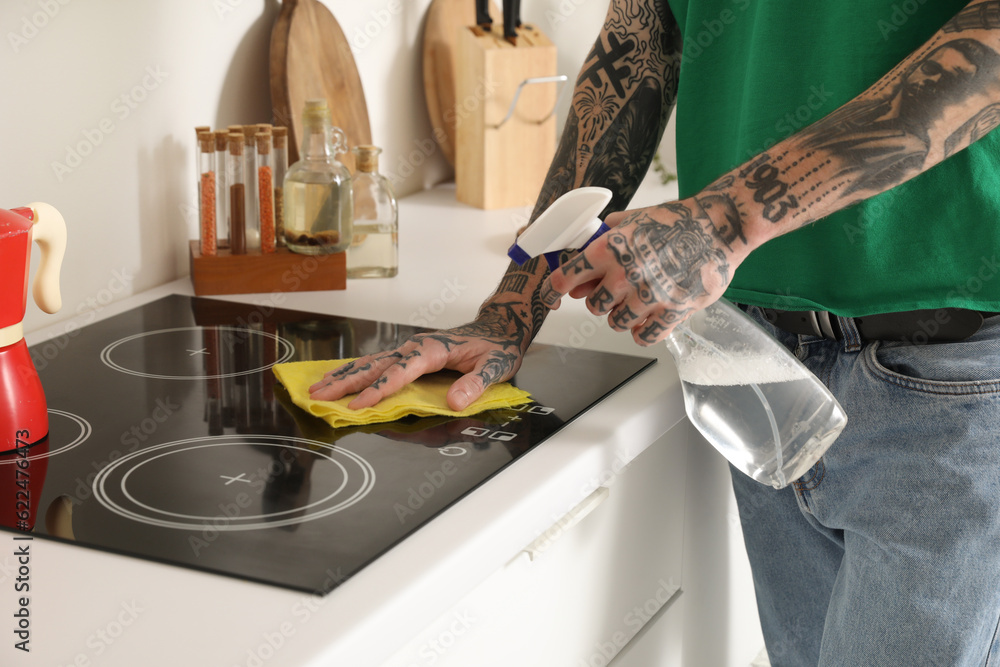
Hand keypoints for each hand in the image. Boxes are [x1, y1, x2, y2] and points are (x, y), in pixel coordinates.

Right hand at [308, 301, 531, 409]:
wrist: (499, 328)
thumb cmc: (497, 348)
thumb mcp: (495, 367)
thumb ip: (475, 384)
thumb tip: (455, 402)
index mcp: (433, 350)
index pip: (400, 373)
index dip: (379, 390)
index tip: (358, 405)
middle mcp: (416, 348)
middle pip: (375, 366)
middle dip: (346, 383)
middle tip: (318, 396)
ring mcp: (410, 350)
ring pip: (371, 363)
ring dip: (344, 376)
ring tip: (317, 388)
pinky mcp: (409, 355)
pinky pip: (378, 363)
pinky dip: (355, 371)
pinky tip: (339, 378)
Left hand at [538, 195, 746, 344]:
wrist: (720, 227)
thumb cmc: (677, 220)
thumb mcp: (632, 218)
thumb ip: (603, 238)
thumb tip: (580, 257)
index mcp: (609, 249)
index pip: (566, 278)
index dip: (554, 290)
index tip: (553, 296)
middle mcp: (625, 275)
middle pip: (592, 306)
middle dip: (600, 299)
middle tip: (615, 290)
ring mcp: (649, 296)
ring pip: (616, 323)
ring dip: (622, 315)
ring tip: (637, 301)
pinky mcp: (673, 312)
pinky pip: (644, 336)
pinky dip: (643, 331)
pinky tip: (650, 318)